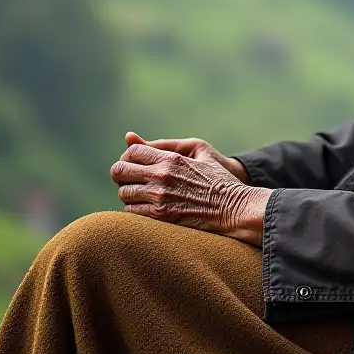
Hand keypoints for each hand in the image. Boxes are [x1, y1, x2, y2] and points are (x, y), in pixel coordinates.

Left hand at [110, 132, 269, 244]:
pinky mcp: (161, 216)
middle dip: (121, 174)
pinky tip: (146, 207)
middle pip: (119, 171)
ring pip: (123, 193)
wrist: (233, 208)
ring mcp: (160, 197)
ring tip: (139, 194)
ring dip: (128, 193)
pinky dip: (134, 209)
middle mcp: (162, 176)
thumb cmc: (218, 177)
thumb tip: (129, 136)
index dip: (130, 157)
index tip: (135, 164)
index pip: (132, 152)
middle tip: (129, 179)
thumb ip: (163, 144)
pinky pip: (132, 212)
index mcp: (171, 158)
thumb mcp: (198, 151)